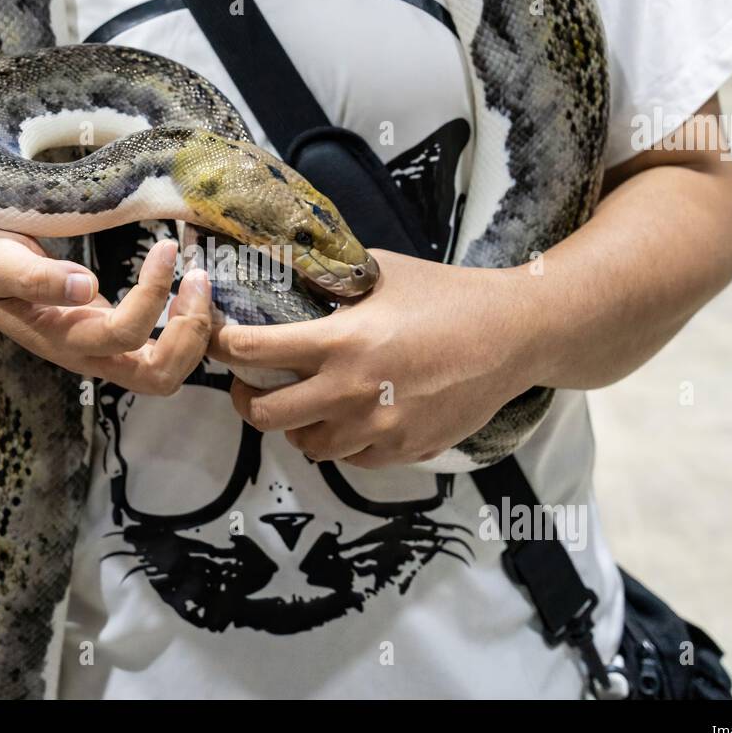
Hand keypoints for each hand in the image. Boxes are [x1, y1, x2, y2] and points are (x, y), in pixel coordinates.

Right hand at [0, 225, 210, 394]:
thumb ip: (37, 277)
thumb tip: (87, 286)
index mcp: (62, 340)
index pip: (123, 335)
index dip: (152, 295)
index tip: (164, 247)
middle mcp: (90, 355)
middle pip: (157, 377)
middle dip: (189, 334)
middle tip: (198, 279)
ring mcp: (105, 352)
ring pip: (166, 371)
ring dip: (195, 333)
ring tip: (199, 280)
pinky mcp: (115, 339)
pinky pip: (164, 350)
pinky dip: (188, 326)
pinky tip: (189, 288)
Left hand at [208, 250, 540, 467]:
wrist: (512, 336)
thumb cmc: (447, 296)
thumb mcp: (380, 273)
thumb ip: (331, 283)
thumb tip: (289, 281)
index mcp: (340, 342)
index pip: (254, 352)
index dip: (224, 347)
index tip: (219, 342)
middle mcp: (351, 391)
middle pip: (265, 416)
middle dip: (247, 400)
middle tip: (251, 386)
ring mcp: (377, 429)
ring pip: (306, 445)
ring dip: (296, 425)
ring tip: (304, 403)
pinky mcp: (403, 451)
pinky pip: (349, 459)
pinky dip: (339, 441)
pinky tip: (349, 417)